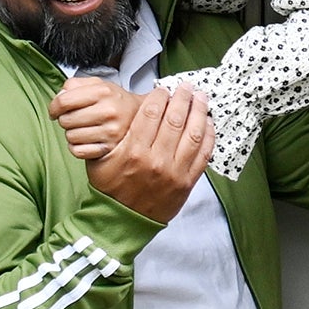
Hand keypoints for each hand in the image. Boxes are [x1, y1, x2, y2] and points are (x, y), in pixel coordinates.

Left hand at [51, 75, 132, 157]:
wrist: (142, 118)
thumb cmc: (115, 101)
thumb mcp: (98, 85)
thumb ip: (76, 85)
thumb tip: (59, 96)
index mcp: (103, 92)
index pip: (63, 101)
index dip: (53, 106)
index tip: (54, 110)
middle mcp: (108, 111)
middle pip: (65, 120)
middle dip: (65, 119)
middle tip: (74, 118)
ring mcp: (110, 132)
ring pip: (70, 137)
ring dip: (72, 133)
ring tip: (83, 128)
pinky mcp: (109, 149)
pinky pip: (77, 151)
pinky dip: (77, 147)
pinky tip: (85, 140)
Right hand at [80, 81, 214, 224]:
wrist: (122, 221)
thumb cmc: (110, 188)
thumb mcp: (100, 160)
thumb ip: (113, 136)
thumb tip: (129, 110)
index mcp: (133, 150)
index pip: (151, 112)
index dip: (160, 96)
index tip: (163, 89)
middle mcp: (155, 159)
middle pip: (175, 119)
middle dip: (183, 98)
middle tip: (186, 87)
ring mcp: (174, 172)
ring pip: (193, 133)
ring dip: (199, 111)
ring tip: (201, 98)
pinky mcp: (187, 182)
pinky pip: (203, 154)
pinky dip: (208, 135)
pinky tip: (208, 122)